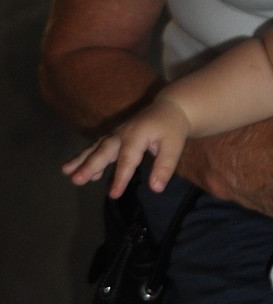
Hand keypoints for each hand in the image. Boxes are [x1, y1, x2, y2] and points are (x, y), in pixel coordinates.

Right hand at [62, 95, 190, 196]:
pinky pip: (97, 146)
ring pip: (96, 147)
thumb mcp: (174, 146)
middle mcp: (123, 133)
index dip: (120, 177)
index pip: (128, 160)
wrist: (168, 108)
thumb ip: (164, 166)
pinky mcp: (113, 136)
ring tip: (66, 172)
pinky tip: (76, 169)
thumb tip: (156, 189)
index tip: (113, 195)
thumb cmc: (172, 129)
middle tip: (75, 180)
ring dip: (81, 159)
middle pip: (104, 150)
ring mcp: (116, 134)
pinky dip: (86, 156)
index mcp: (137, 135)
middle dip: (89, 165)